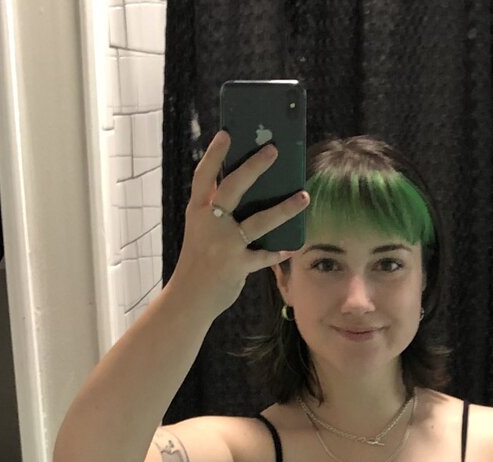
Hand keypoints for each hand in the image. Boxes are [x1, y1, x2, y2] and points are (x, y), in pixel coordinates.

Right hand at [171, 130, 309, 317]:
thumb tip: (251, 189)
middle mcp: (210, 223)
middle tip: (274, 150)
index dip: (214, 154)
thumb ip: (217, 210)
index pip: (203, 176)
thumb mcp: (200, 229)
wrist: (189, 296)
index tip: (227, 133)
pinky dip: (278, 252)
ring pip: (259, 221)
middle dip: (254, 167)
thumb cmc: (199, 259)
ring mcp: (224, 244)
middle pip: (234, 188)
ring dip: (284, 208)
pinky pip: (264, 256)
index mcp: (198, 211)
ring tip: (304, 196)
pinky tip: (292, 245)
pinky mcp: (237, 265)